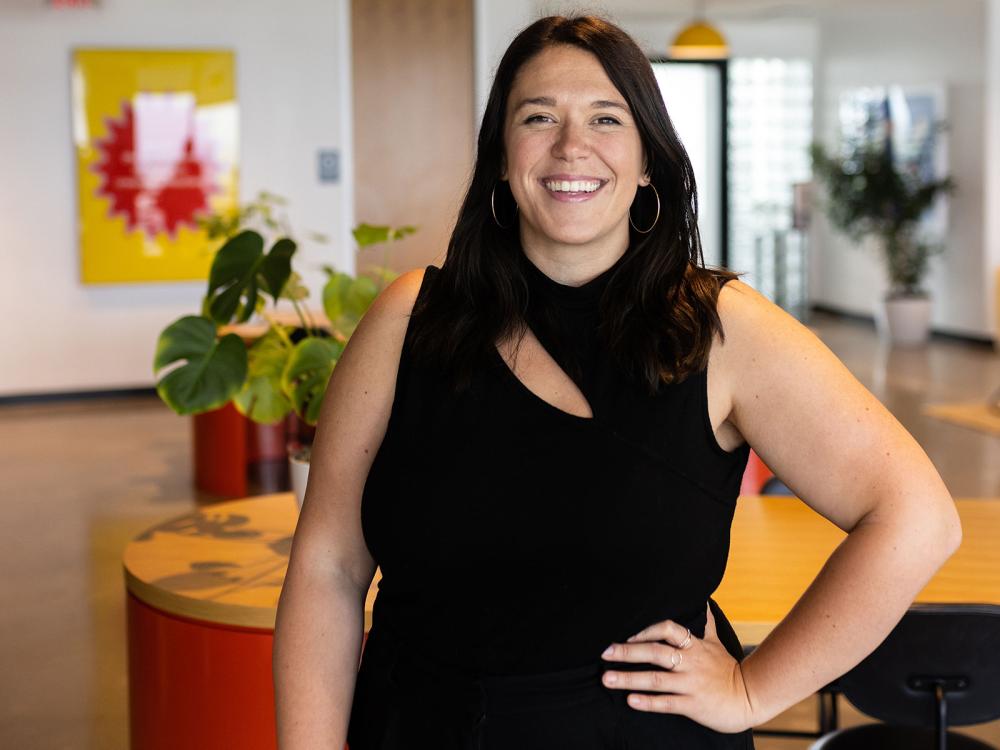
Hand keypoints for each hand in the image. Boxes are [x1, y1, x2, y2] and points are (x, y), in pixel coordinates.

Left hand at [599, 602, 755, 733]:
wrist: (749, 698)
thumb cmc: (727, 669)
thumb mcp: (716, 643)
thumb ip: (705, 625)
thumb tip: (703, 602)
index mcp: (694, 645)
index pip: (668, 629)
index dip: (646, 629)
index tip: (627, 635)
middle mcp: (690, 662)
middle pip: (655, 652)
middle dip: (628, 652)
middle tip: (604, 652)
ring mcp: (691, 684)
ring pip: (656, 679)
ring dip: (629, 679)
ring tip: (607, 679)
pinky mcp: (693, 705)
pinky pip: (667, 703)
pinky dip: (648, 702)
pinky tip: (630, 701)